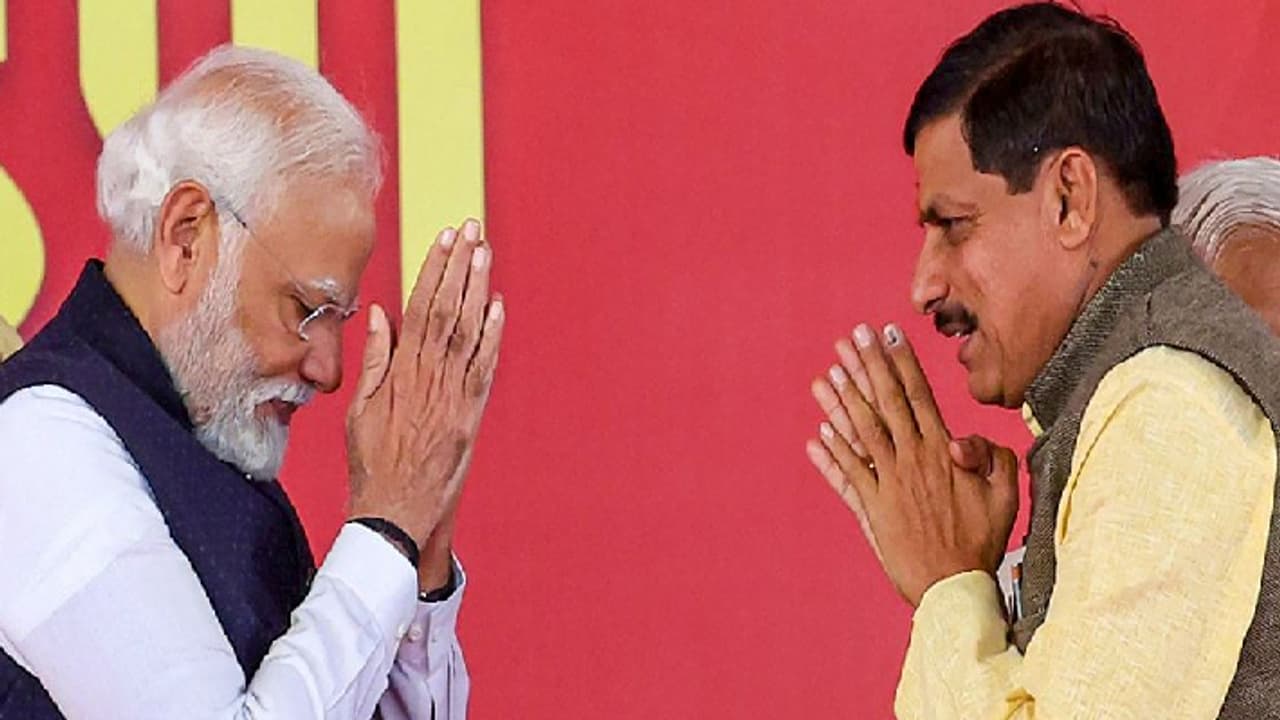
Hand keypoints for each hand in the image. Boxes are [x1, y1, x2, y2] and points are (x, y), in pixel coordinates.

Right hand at [346, 219, 503, 550]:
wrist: (394, 512)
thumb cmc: (372, 462)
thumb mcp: (360, 410)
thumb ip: (374, 360)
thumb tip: (381, 315)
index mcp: (398, 374)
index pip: (420, 309)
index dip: (434, 270)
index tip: (443, 237)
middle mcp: (428, 380)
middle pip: (448, 311)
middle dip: (460, 267)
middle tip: (471, 229)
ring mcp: (453, 397)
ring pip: (469, 333)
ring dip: (479, 290)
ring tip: (485, 252)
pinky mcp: (471, 416)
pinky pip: (485, 368)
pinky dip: (494, 336)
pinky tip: (499, 306)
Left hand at [807, 323, 1016, 606]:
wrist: (955, 586)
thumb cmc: (983, 540)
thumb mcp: (1004, 493)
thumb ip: (990, 457)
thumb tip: (962, 436)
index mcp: (943, 452)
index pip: (918, 395)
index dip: (901, 362)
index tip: (887, 334)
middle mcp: (912, 461)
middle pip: (885, 403)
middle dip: (867, 367)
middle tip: (851, 337)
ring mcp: (888, 484)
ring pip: (861, 433)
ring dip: (841, 402)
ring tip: (825, 374)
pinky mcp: (871, 509)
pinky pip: (847, 476)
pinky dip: (831, 455)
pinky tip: (816, 433)